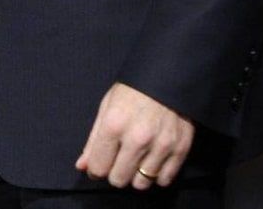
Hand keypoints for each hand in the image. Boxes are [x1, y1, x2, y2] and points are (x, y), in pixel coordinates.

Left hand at [75, 82, 193, 188]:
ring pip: (141, 184)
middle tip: (119, 158)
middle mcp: (137, 138)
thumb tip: (83, 166)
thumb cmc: (132, 91)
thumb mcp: (106, 107)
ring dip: (136, 175)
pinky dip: (157, 175)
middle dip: (115, 172)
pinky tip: (153, 160)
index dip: (96, 168)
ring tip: (137, 158)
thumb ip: (94, 140)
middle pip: (119, 180)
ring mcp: (160, 146)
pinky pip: (164, 180)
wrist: (167, 77)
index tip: (100, 162)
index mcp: (114, 124)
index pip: (99, 168)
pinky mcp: (180, 150)